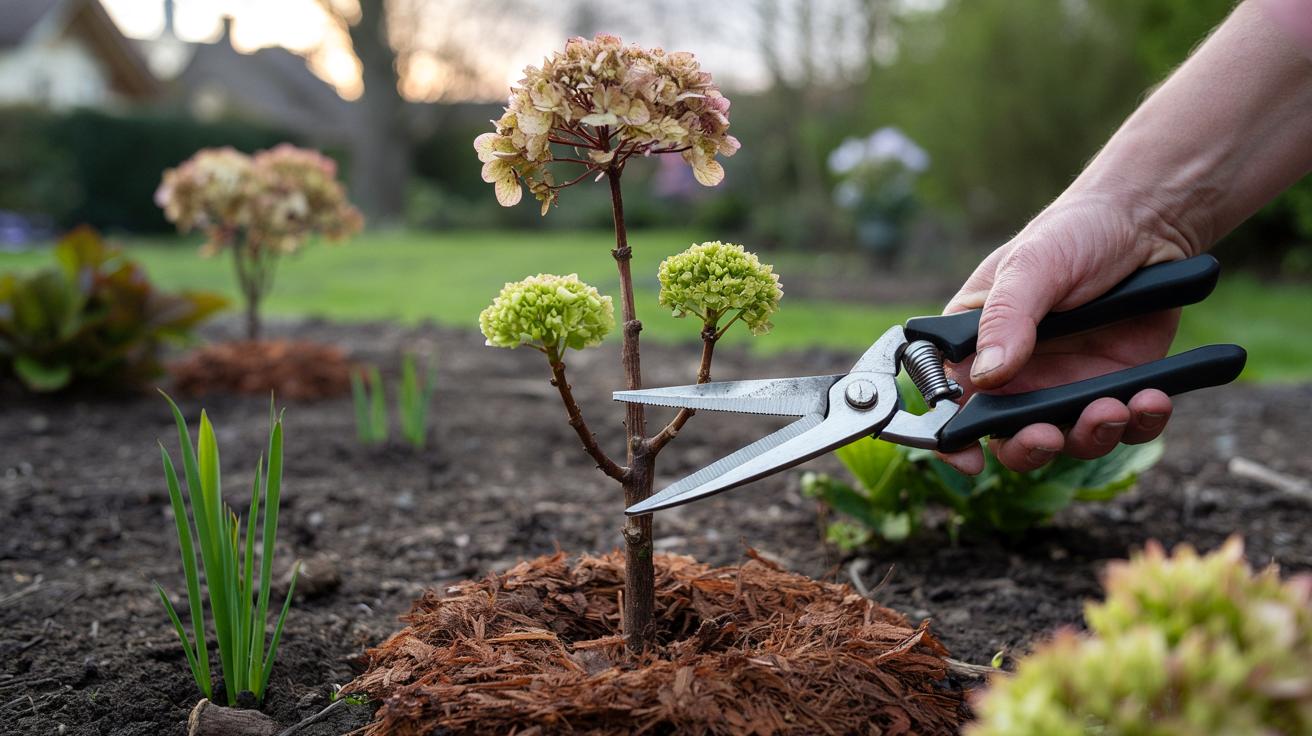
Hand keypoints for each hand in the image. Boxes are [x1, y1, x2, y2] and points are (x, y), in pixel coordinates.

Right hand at [938, 193, 1193, 474]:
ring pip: (1070, 441)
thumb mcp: (1032, 266)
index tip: (966, 458)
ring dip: (1091, 435)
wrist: (1150, 223)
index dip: (951, 437)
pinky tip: (1152, 398)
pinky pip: (1127, 426)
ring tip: (1116, 406)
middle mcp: (1018, 375)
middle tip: (1049, 436)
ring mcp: (1068, 386)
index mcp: (977, 344)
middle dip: (1029, 449)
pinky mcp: (1119, 387)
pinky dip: (1141, 422)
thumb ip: (1005, 319)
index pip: (948, 398)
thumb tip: (985, 377)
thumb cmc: (1075, 232)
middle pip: (1008, 438)